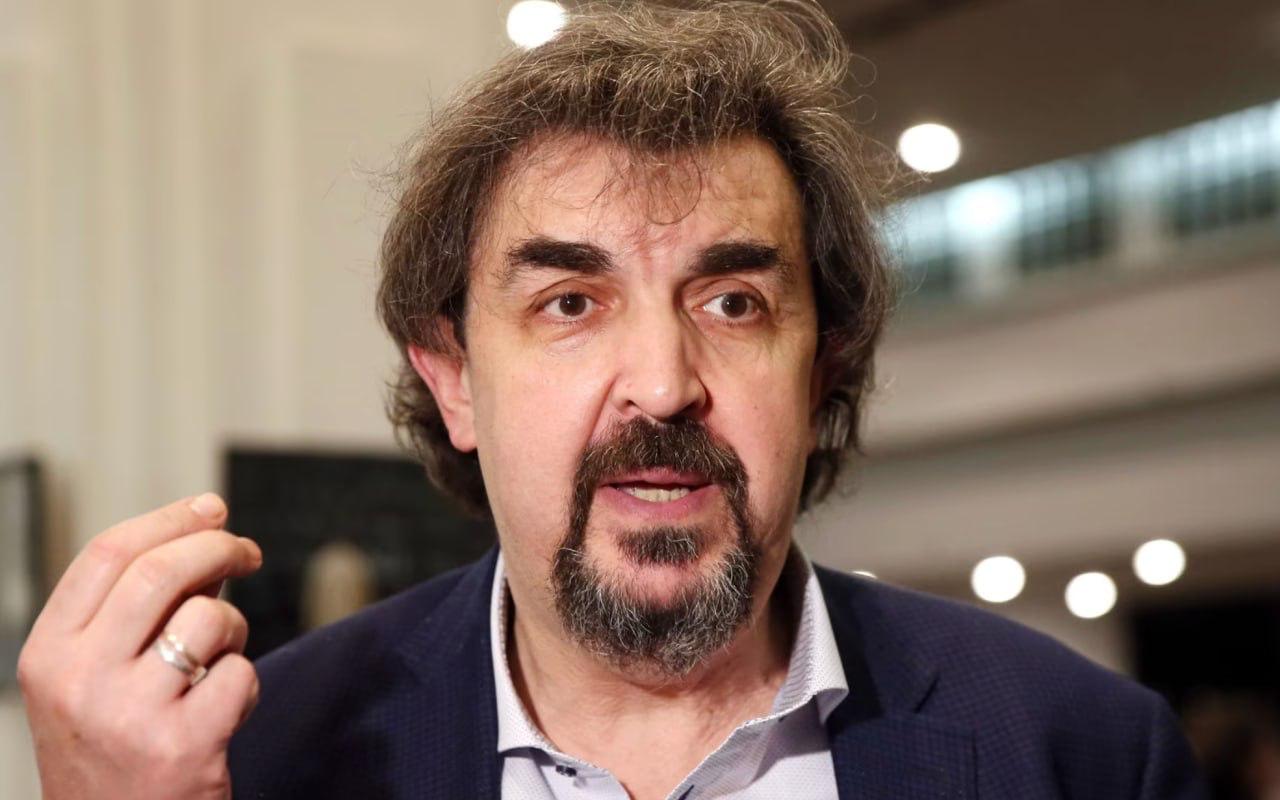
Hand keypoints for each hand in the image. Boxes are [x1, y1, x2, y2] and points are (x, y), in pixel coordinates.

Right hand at [17, 493, 262, 799]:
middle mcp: (79, 681)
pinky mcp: (183, 746)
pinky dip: (245, 685)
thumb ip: (132, 613)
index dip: (168, 519)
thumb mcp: (92, 680)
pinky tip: (225, 711)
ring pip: (207, 619)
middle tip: (246, 550)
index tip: (210, 507)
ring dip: (231, 627)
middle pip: (160, 572)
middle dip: (216, 547)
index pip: (106, 554)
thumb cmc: (113, 752)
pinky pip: (239, 674)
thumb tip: (202, 533)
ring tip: (218, 661)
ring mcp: (129, 715)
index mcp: (48, 654)